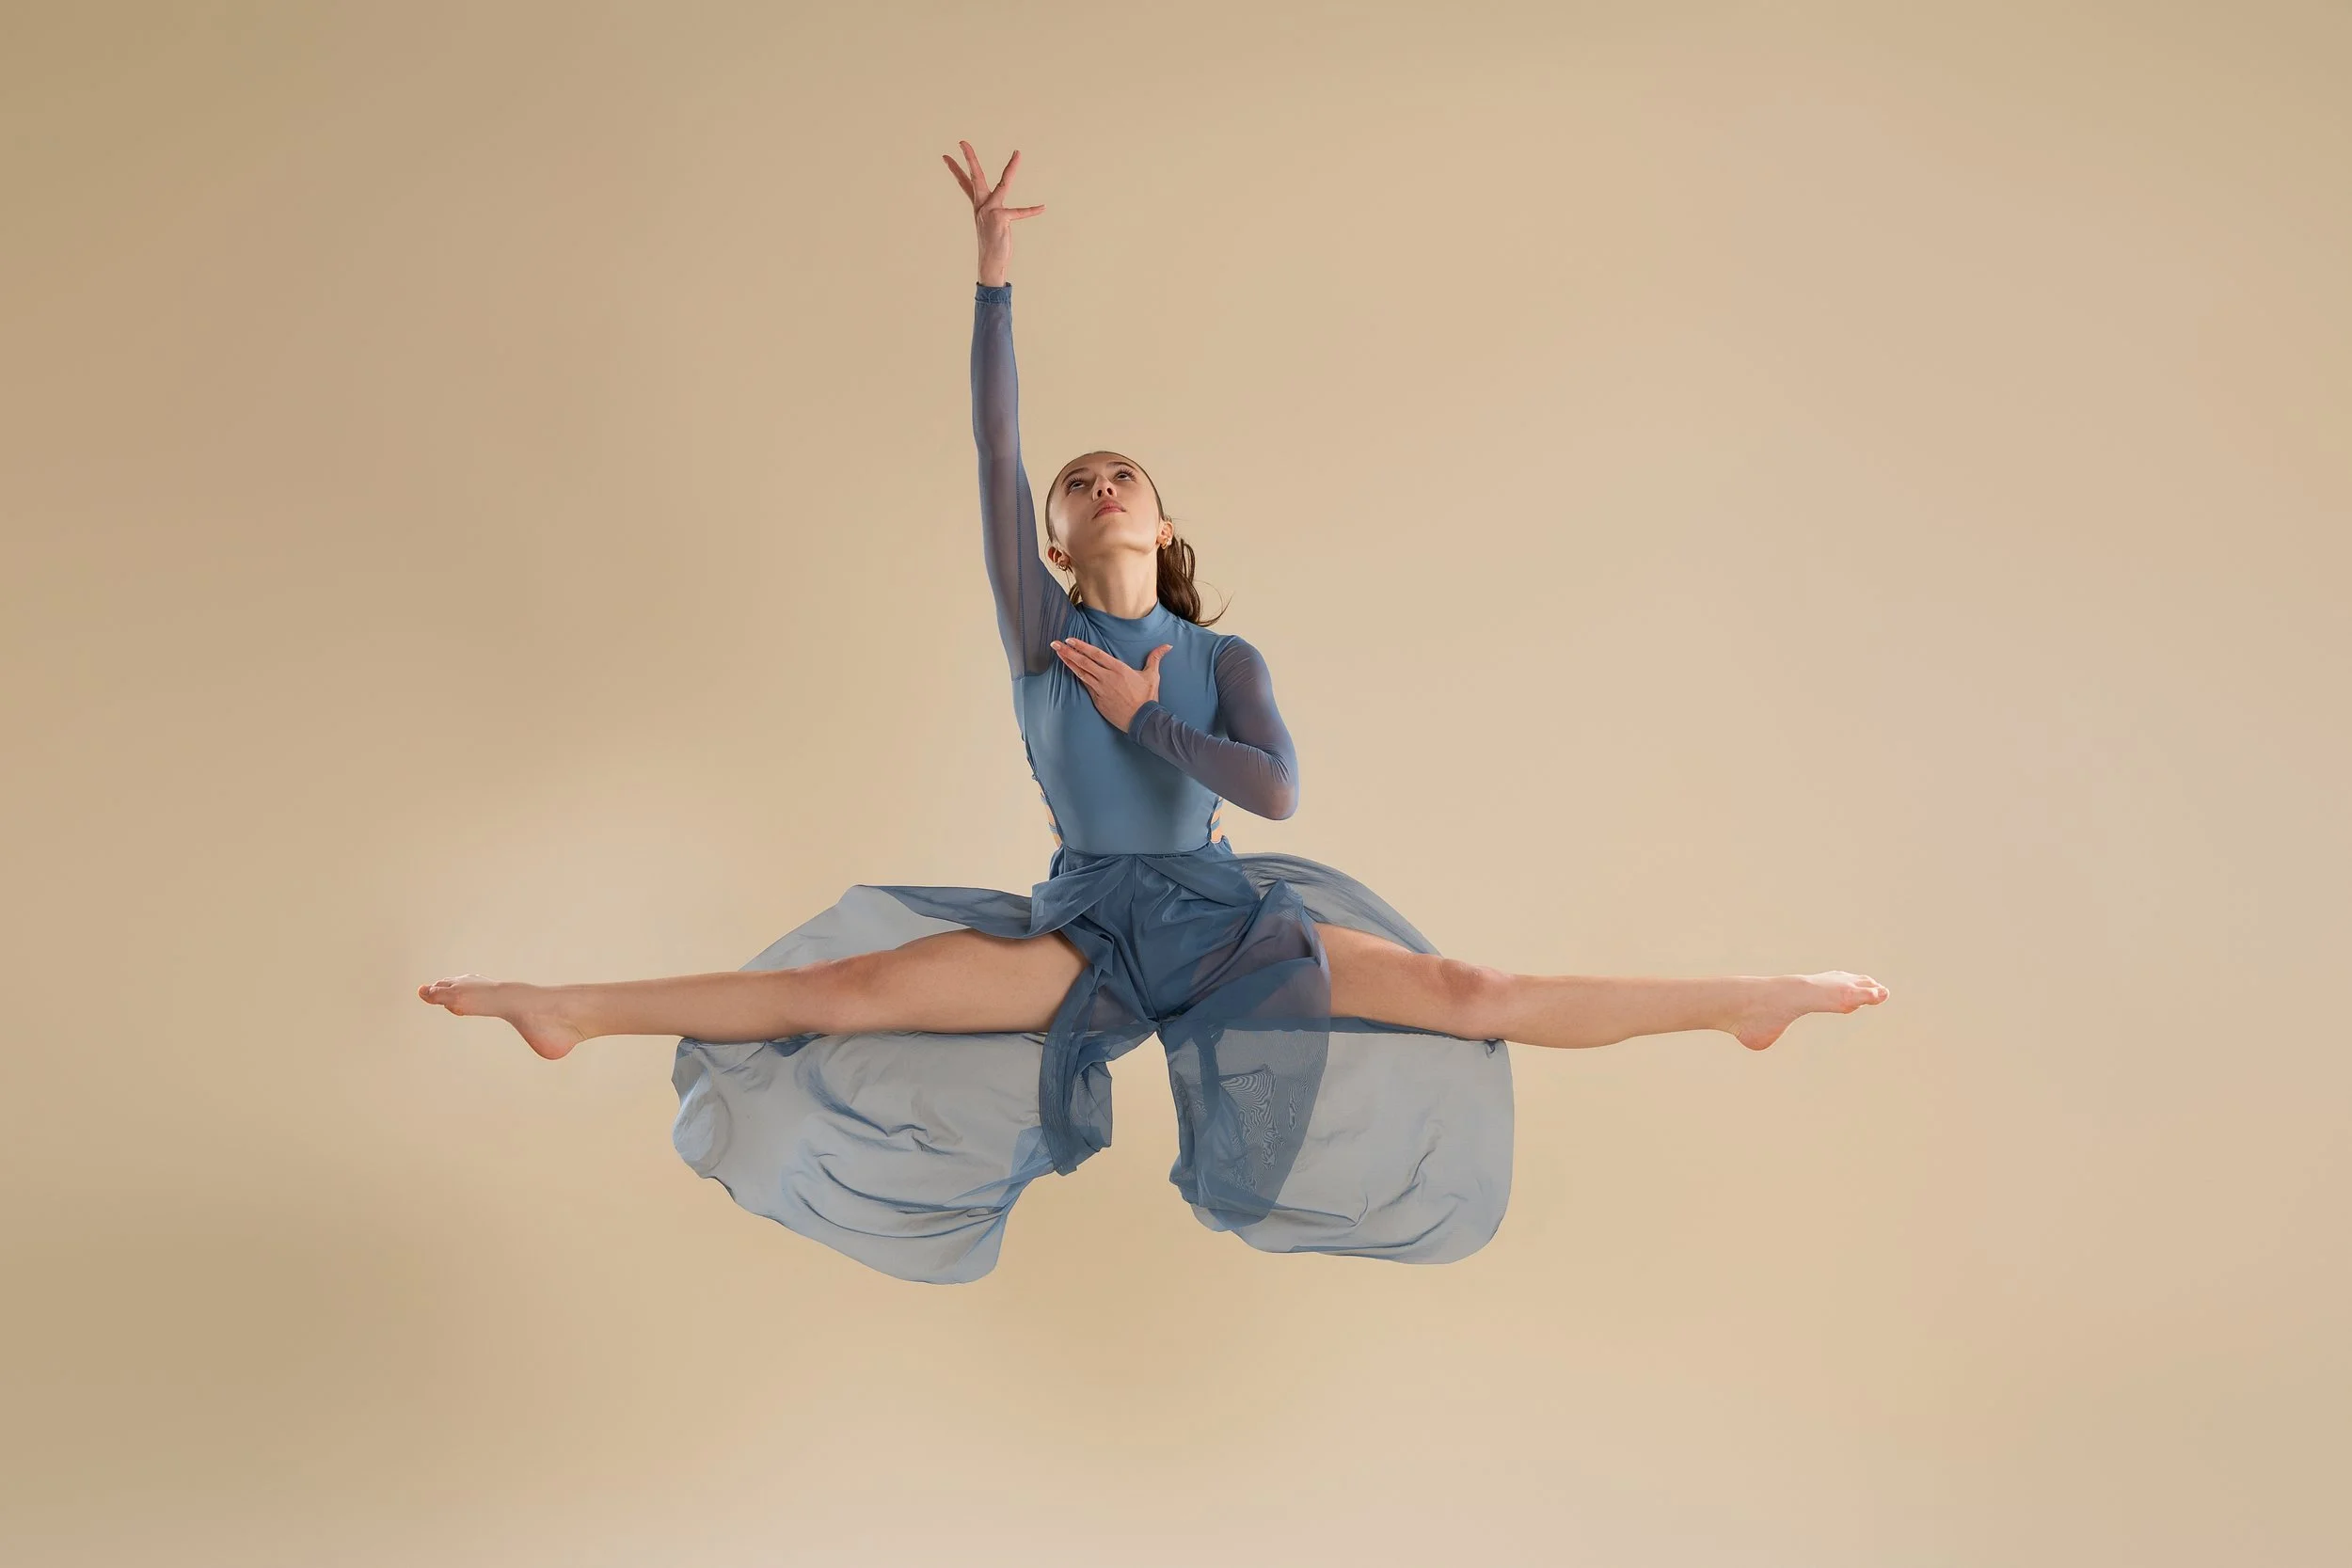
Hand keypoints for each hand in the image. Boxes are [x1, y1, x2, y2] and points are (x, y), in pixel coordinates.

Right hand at [941, 141, 1043, 286]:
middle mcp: (982, 205)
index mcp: (978, 205)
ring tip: (1018, 153)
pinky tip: (1043, 208)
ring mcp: (990, 211)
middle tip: (962, 141)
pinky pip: (1019, 213)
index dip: (955, 169)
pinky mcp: (1001, 218)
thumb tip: (995, 213)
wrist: (990, 263)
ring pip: (1003, 184)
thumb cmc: (992, 244)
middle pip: (975, 177)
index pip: (964, 183)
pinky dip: (1032, 211)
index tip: (946, 155)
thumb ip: (991, 213)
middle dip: (969, 158)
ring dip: (1012, 168)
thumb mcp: (989, 225)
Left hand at [1051, 637, 1168, 732]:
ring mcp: (1100, 690)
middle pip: (1083, 662)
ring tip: (1058, 654)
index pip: (1095, 654)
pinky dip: (1077, 677)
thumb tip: (1167, 646)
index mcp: (1118, 669)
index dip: (1081, 646)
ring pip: (1081, 674)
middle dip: (1068, 652)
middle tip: (1055, 644)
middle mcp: (1106, 678)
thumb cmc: (1147, 697)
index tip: (1070, 640)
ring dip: (1068, 663)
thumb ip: (1155, 658)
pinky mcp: (1097, 700)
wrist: (1142, 720)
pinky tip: (1070, 671)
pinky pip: (1085, 686)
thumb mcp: (1152, 675)